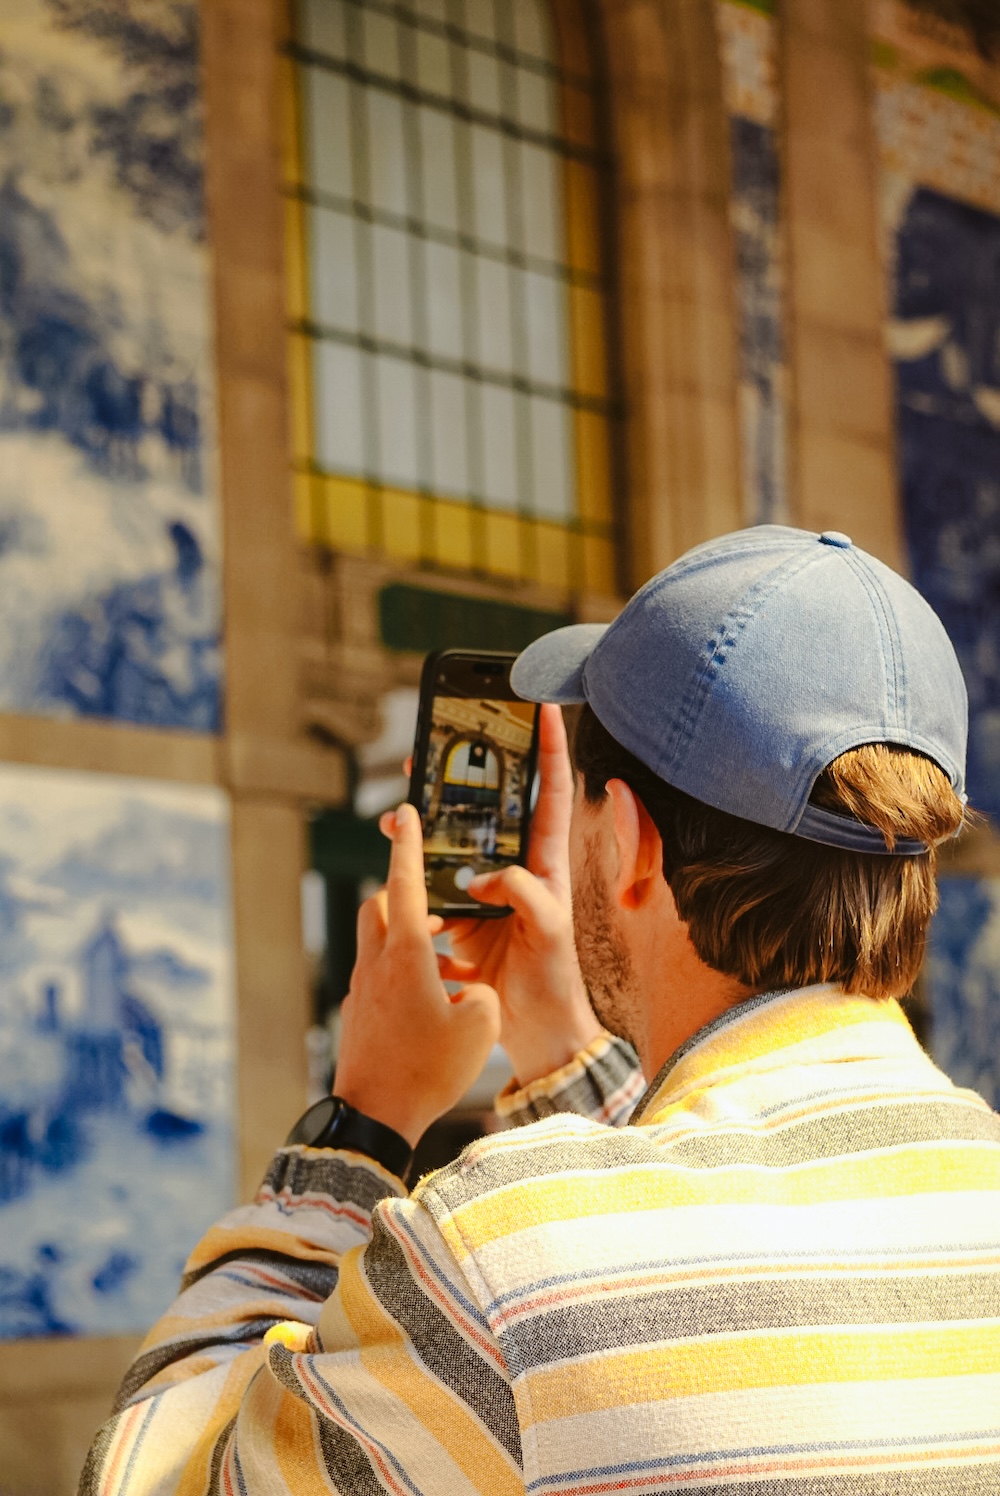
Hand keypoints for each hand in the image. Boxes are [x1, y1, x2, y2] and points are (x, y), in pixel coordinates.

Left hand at [333, 803, 500, 1147]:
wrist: (375, 1117)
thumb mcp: (480, 1027)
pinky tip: (431, 1002)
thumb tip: (471, 991)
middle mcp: (377, 963)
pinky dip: (403, 973)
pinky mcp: (358, 1014)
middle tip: (438, 903)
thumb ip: (481, 994)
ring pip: (379, 943)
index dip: (409, 846)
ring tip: (447, 961)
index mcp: (406, 954)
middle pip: (382, 907)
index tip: (406, 814)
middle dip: (405, 894)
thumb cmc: (428, 1070)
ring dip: (409, 938)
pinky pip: (380, 976)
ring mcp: (362, 990)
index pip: (405, 884)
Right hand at [439, 704, 602, 1086]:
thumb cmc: (553, 977)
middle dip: (465, 769)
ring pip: (453, 837)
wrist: (534, 1030)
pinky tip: (397, 854)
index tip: (544, 705)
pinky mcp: (458, 912)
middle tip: (436, 740)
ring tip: (402, 800)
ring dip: (427, 815)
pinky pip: (430, 877)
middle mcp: (515, 865)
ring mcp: (483, 887)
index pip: (550, 791)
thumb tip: (482, 875)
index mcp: (546, 860)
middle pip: (489, 804)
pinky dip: (411, 863)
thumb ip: (521, 893)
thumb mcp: (548, 929)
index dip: (549, 747)